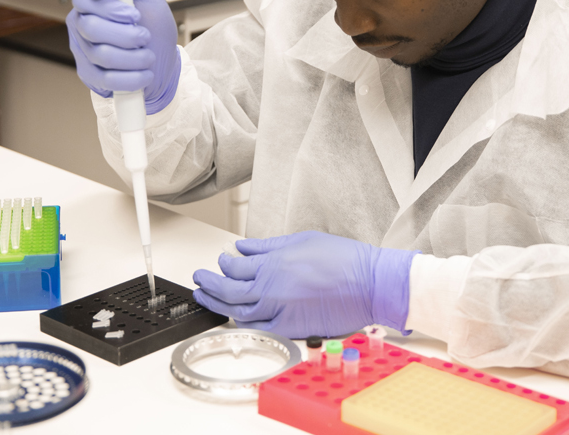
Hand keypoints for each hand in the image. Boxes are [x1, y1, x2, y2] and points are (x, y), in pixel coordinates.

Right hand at [66, 0, 180, 112]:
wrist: (164, 65)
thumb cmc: (153, 30)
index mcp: (93, 5)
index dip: (109, 7)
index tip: (133, 14)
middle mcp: (83, 27)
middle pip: (90, 28)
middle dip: (124, 34)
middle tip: (144, 36)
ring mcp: (85, 53)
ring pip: (100, 54)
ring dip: (133, 57)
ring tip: (148, 56)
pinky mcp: (92, 77)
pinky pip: (106, 80)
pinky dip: (131, 78)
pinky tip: (145, 73)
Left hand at [192, 231, 417, 338]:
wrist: (369, 284)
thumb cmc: (344, 260)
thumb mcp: (302, 240)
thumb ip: (268, 246)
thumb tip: (244, 247)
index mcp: (273, 262)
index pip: (235, 266)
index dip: (223, 263)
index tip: (220, 261)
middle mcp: (270, 288)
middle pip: (228, 290)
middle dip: (208, 284)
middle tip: (199, 279)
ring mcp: (278, 310)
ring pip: (237, 311)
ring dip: (217, 304)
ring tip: (207, 298)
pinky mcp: (290, 328)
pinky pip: (257, 328)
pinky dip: (242, 322)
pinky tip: (236, 316)